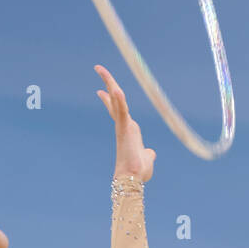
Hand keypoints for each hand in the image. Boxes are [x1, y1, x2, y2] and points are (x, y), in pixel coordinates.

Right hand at [95, 64, 155, 181]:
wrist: (133, 178)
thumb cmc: (138, 172)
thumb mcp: (146, 158)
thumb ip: (148, 153)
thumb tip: (150, 153)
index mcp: (129, 130)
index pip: (118, 110)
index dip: (110, 100)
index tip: (100, 91)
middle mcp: (125, 125)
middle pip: (115, 100)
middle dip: (107, 83)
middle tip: (98, 68)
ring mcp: (124, 126)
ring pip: (117, 101)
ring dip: (110, 84)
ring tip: (101, 70)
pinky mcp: (125, 129)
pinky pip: (122, 112)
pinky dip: (119, 101)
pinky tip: (117, 90)